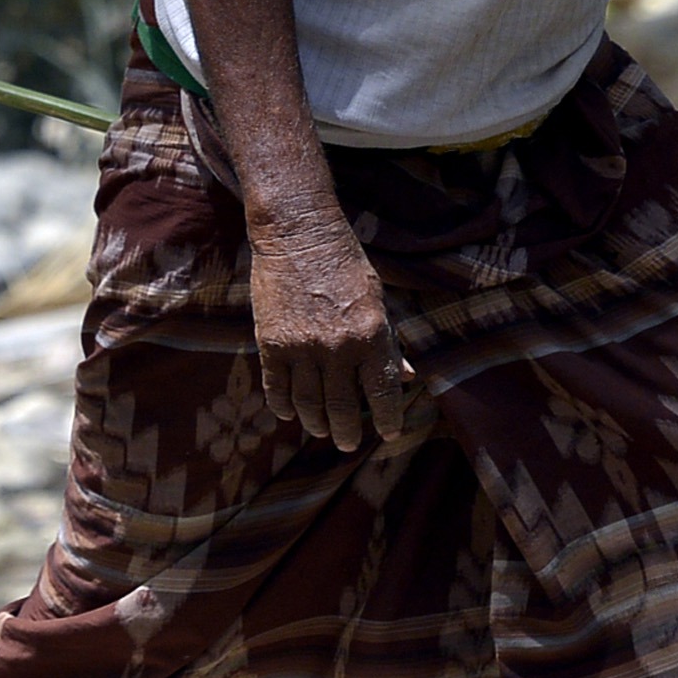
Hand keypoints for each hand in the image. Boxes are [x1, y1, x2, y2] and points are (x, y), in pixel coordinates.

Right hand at [243, 213, 415, 450]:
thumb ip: (388, 341)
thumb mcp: (376, 298)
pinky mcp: (272, 344)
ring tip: (321, 430)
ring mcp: (302, 348)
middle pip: (343, 409)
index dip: (388, 419)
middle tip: (348, 443)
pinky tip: (290, 413)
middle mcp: (338, 347)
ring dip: (317, 424)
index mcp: (371, 335)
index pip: (383, 392)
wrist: (299, 234)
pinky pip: (278, 390)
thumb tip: (405, 376)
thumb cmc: (345, 263)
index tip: (389, 434)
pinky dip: (284, 408)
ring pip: (309, 406)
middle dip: (347, 433)